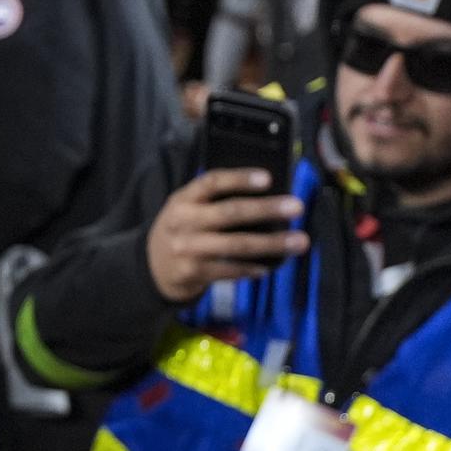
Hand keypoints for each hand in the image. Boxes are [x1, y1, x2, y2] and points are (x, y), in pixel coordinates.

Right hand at [144, 169, 307, 303]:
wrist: (152, 267)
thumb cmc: (183, 230)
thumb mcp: (187, 208)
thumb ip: (215, 200)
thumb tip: (267, 197)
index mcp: (183, 199)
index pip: (211, 182)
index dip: (239, 179)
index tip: (268, 178)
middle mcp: (183, 222)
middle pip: (229, 213)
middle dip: (266, 209)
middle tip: (296, 207)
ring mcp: (187, 249)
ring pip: (235, 245)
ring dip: (271, 244)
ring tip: (298, 241)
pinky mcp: (193, 272)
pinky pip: (229, 270)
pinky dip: (251, 268)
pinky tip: (268, 267)